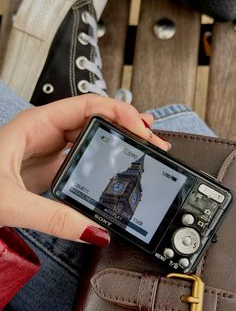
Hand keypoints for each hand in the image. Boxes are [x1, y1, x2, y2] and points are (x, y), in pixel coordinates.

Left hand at [0, 94, 169, 244]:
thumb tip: (93, 230)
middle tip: (152, 139)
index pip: (87, 106)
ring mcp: (53, 149)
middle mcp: (48, 132)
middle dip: (128, 125)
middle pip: (97, 118)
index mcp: (37, 124)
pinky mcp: (54, 166)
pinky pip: (87, 156)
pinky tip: (120, 163)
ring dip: (121, 140)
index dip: (119, 112)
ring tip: (145, 145)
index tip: (140, 128)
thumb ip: (52, 216)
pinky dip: (107, 158)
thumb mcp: (10, 200)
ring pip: (94, 135)